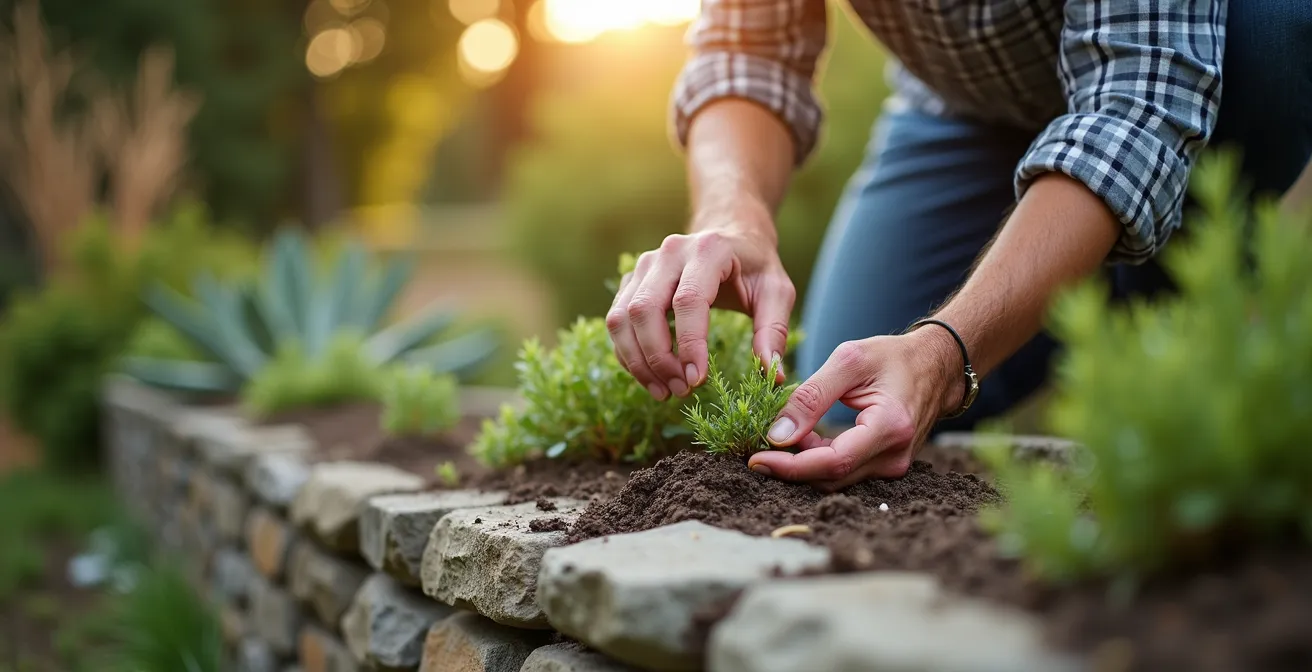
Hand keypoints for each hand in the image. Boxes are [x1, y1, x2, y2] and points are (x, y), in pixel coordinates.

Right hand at [607, 213, 794, 399]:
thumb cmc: (755, 266)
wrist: (730, 234)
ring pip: (622, 318)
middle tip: (681, 390)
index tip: (697, 380)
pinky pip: (616, 322)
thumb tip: (773, 376)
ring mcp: (645, 265)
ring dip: (638, 362)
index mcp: (708, 250)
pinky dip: (628, 355)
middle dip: (658, 358)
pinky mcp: (631, 281)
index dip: (689, 344)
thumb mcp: (776, 292)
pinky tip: (651, 378)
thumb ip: (773, 331)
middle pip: (644, 309)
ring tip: (665, 392)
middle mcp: (669, 252)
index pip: (688, 300)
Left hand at [746, 328, 965, 490]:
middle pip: (830, 478)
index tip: (755, 459)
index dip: (790, 466)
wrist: (936, 365)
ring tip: (780, 435)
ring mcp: (894, 465)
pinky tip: (802, 438)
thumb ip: (811, 397)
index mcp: (890, 427)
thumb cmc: (893, 357)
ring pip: (835, 478)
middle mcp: (895, 456)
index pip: (832, 462)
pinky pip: (844, 471)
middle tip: (757, 445)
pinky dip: (817, 459)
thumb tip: (777, 434)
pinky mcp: (887, 465)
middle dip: (789, 466)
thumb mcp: (848, 361)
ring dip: (802, 462)